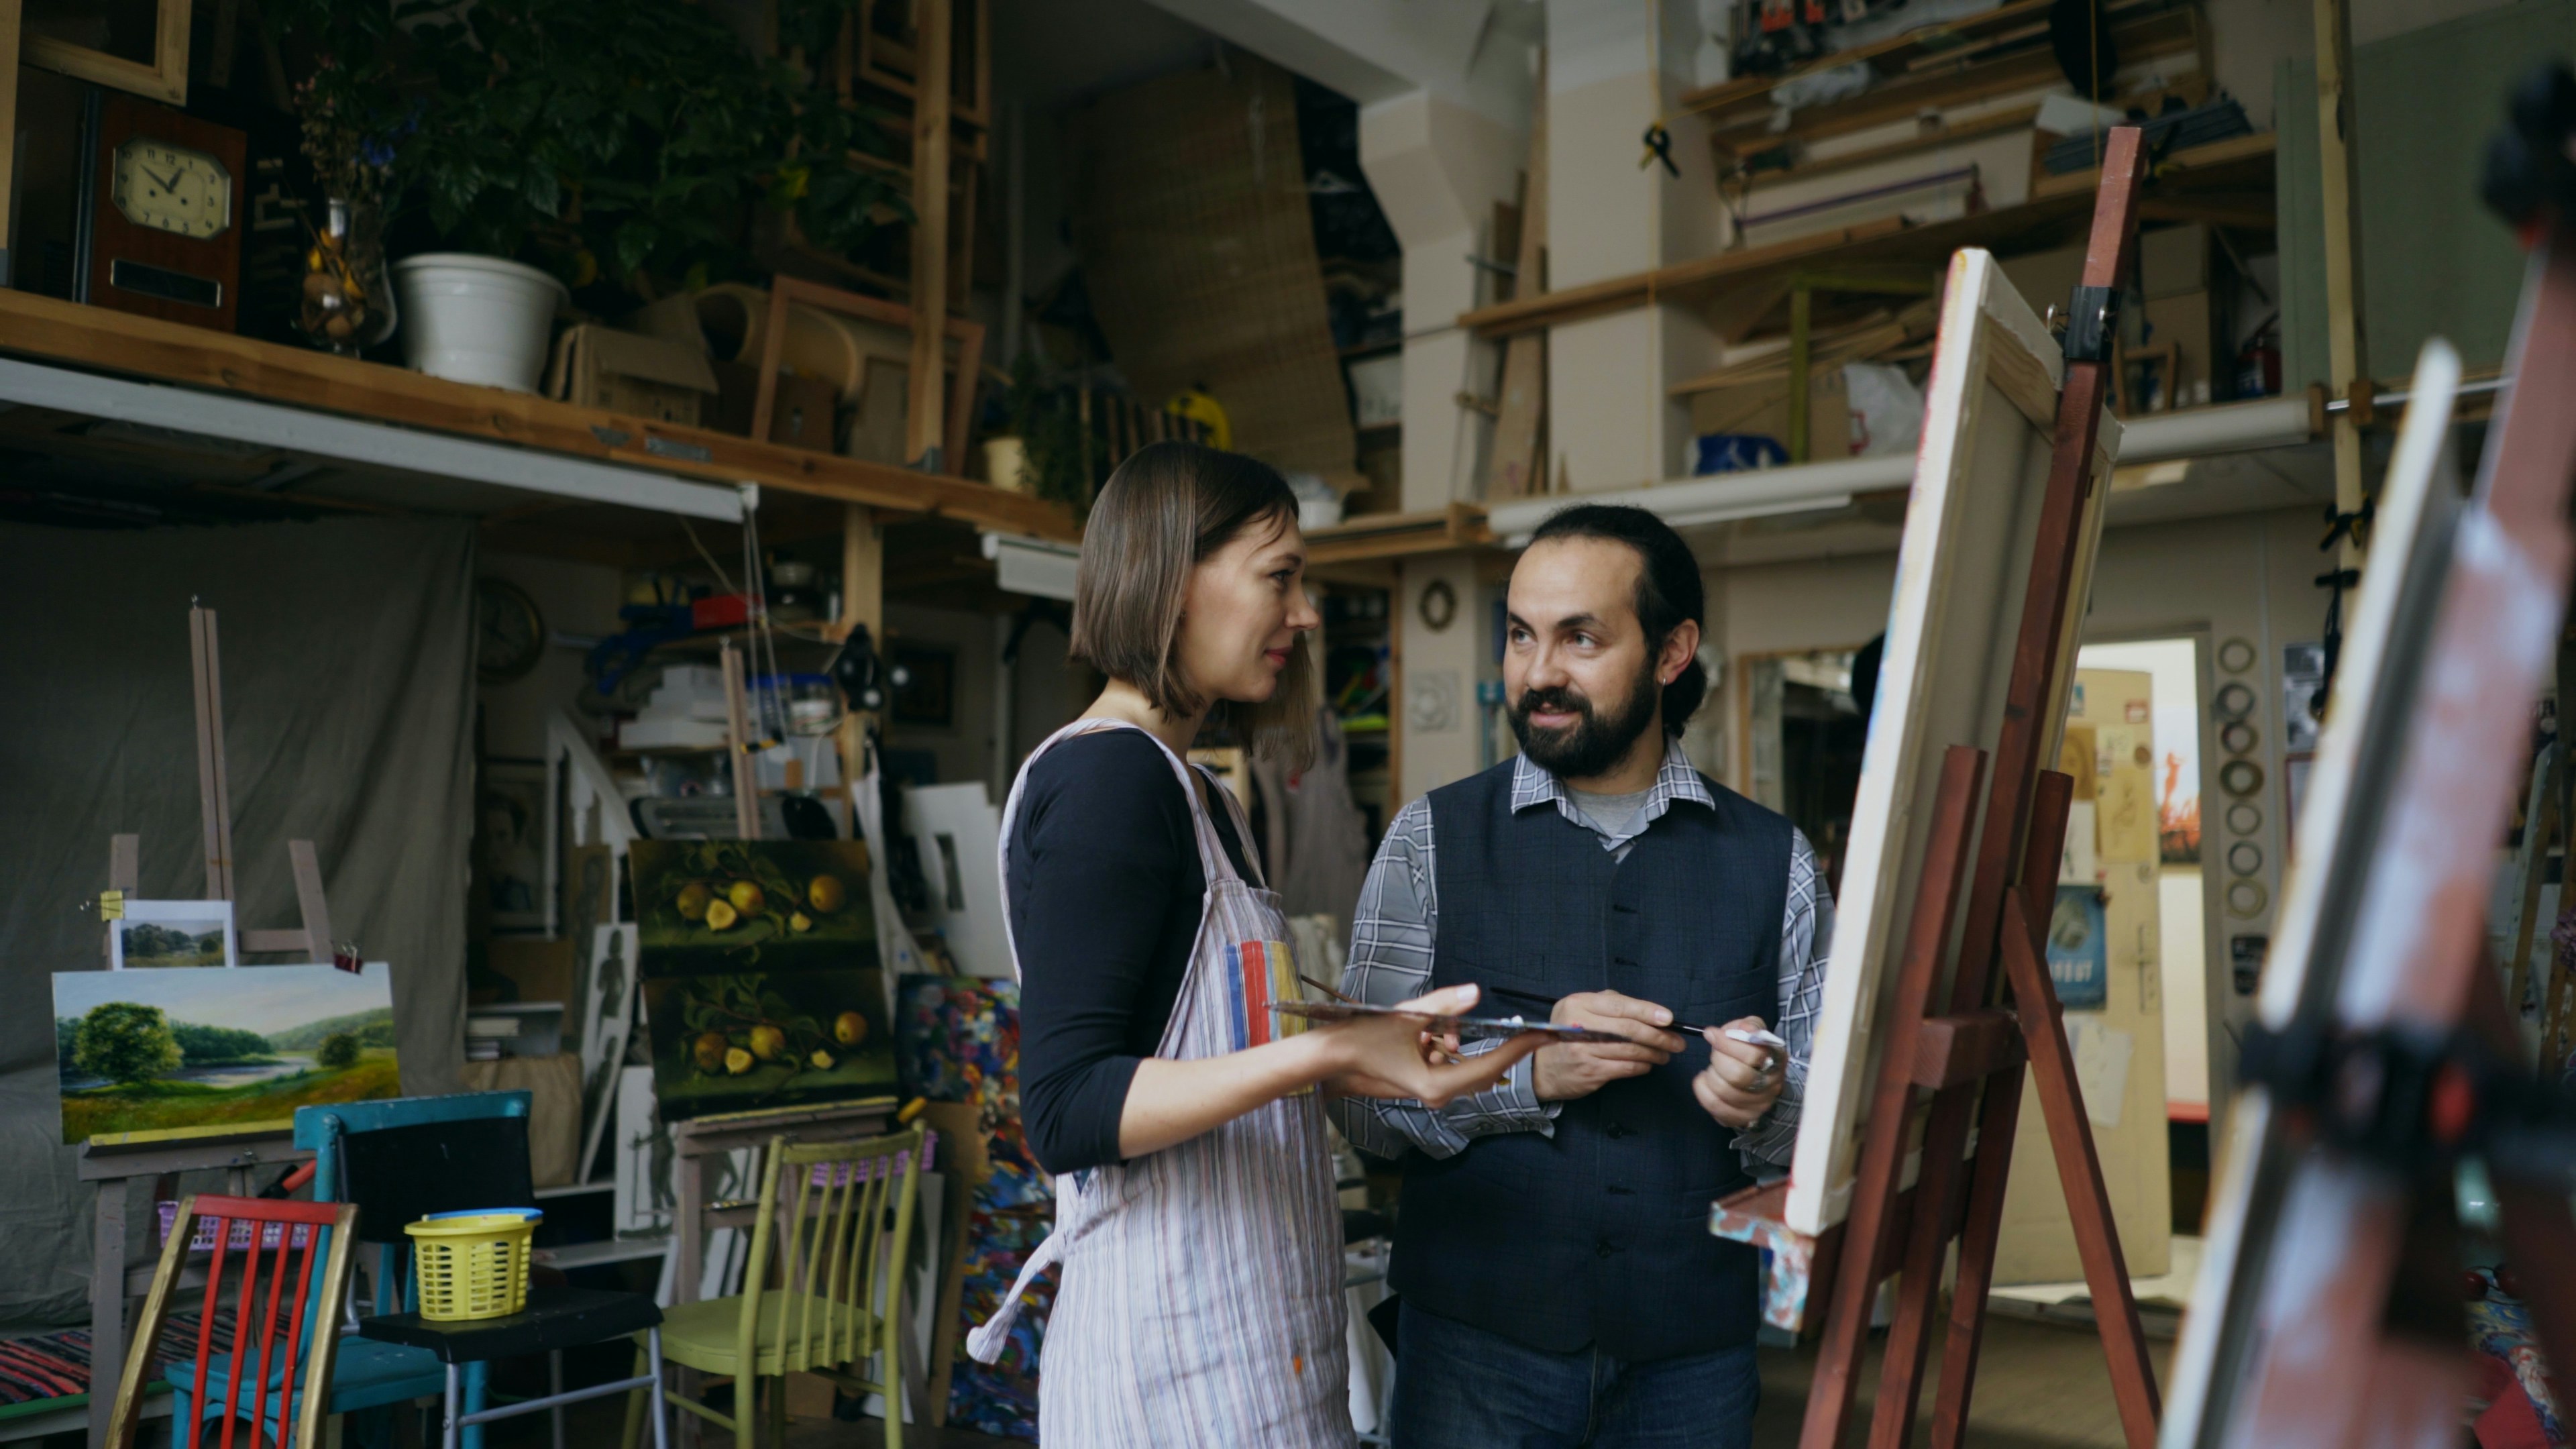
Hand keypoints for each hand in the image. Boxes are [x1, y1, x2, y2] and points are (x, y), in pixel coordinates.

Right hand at [1320, 984, 1546, 1107]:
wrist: (1334, 1054)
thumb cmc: (1364, 1037)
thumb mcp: (1406, 1015)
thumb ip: (1443, 1004)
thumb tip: (1475, 992)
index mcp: (1436, 1086)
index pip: (1489, 1066)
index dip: (1518, 1049)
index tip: (1542, 1035)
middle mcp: (1439, 1094)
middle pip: (1487, 1071)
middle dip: (1510, 1048)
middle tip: (1538, 1032)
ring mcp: (1433, 1090)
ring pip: (1471, 1068)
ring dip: (1475, 1045)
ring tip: (1470, 1028)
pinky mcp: (1427, 1081)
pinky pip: (1454, 1064)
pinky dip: (1454, 1046)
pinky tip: (1436, 1032)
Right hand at [1531, 991, 1686, 1101]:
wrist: (1541, 1069)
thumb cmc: (1566, 1035)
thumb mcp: (1578, 1009)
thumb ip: (1607, 1002)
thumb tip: (1646, 1009)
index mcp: (1578, 1004)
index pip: (1620, 1006)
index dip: (1648, 1011)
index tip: (1669, 1018)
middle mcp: (1579, 1025)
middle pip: (1629, 1029)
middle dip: (1659, 1036)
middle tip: (1677, 1041)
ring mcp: (1584, 1050)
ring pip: (1631, 1050)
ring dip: (1655, 1053)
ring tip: (1667, 1053)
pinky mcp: (1590, 1071)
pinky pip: (1625, 1068)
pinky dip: (1642, 1066)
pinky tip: (1649, 1064)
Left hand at [1692, 1015, 1785, 1128]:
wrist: (1760, 1079)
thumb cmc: (1752, 1050)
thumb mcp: (1752, 1031)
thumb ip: (1748, 1025)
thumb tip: (1744, 1028)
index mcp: (1777, 1059)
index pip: (1754, 1055)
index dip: (1727, 1043)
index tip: (1711, 1034)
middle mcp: (1772, 1085)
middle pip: (1739, 1076)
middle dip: (1718, 1060)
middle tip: (1714, 1054)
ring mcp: (1759, 1105)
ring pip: (1725, 1093)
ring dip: (1711, 1076)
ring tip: (1712, 1068)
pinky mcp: (1743, 1117)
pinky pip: (1716, 1107)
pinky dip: (1702, 1091)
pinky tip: (1704, 1081)